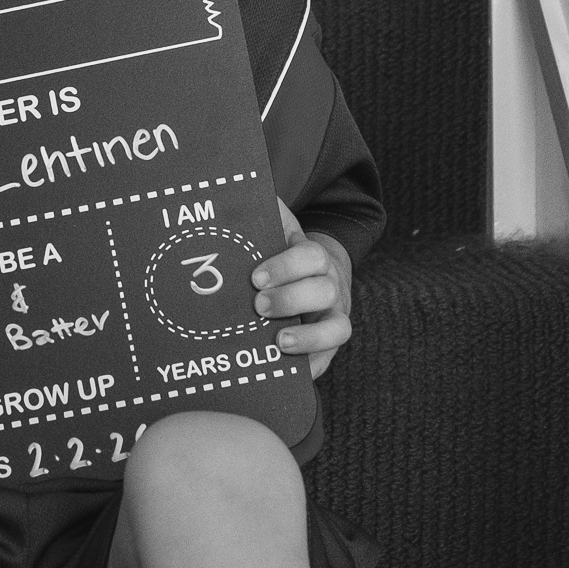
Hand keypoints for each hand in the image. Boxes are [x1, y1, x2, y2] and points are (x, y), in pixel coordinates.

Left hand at [252, 198, 353, 377]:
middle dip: (291, 299)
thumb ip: (259, 213)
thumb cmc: (279, 253)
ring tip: (280, 342)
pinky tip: (288, 372)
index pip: (310, 257)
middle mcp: (330, 287)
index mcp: (314, 257)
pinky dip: (312, 367)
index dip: (286, 266)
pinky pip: (328, 360)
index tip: (255, 277)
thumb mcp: (272, 228)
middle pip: (324, 290)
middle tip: (258, 306)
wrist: (310, 275)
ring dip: (309, 337)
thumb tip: (230, 195)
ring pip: (337, 328)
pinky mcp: (327, 346)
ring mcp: (333, 317)